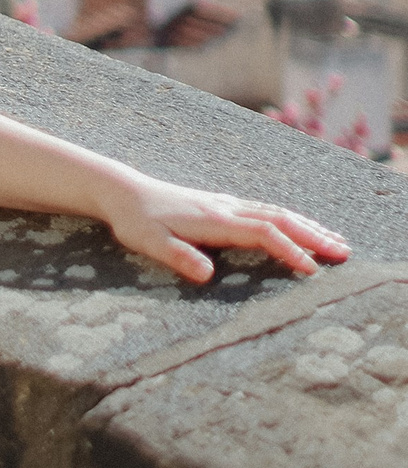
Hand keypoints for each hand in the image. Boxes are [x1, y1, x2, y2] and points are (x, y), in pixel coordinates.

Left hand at [95, 175, 351, 285]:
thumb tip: (207, 276)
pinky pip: (265, 210)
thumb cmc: (135, 221)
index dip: (289, 251)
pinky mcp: (221, 204)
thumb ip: (178, 257)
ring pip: (276, 212)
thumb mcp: (149, 243)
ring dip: (307, 225)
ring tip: (335, 240)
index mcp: (214, 219)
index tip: (312, 270)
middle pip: (280, 218)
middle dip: (314, 236)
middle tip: (344, 254)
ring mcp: (225, 203)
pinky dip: (290, 219)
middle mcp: (226, 208)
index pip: (262, 233)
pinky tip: (299, 227)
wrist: (122, 191)